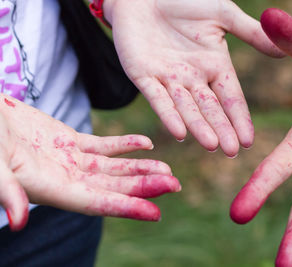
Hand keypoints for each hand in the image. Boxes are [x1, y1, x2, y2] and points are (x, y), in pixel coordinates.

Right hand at [0, 94, 179, 230]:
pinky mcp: (70, 142)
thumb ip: (6, 190)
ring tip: (167, 169)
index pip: (96, 203)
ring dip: (140, 168)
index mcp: (50, 188)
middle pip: (112, 186)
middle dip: (144, 186)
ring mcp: (69, 160)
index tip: (156, 212)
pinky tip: (146, 144)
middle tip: (175, 185)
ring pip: (113, 167)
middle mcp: (65, 178)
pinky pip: (104, 145)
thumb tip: (18, 222)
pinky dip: (125, 144)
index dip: (126, 207)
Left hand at [103, 0, 282, 156]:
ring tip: (212, 145)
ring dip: (198, 127)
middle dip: (221, 130)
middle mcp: (193, 78)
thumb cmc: (184, 0)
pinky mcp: (143, 75)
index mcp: (214, 65)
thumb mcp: (222, 14)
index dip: (239, 118)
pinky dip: (168, 114)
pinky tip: (179, 131)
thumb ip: (249, 32)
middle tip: (232, 151)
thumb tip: (282, 51)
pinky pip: (157, 98)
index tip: (249, 140)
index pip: (230, 97)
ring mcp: (168, 79)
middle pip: (210, 109)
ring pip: (185, 108)